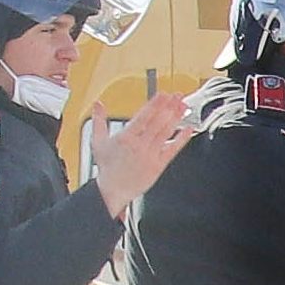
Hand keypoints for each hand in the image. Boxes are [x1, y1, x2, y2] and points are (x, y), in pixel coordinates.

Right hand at [98, 85, 191, 217]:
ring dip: (176, 118)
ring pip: (166, 133)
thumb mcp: (97, 141)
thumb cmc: (106, 167)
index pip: (144, 116)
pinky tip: (188, 129)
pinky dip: (181, 139)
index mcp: (125, 137)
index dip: (155, 104)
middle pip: (158, 122)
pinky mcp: (159, 164)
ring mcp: (151, 155)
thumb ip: (98, 120)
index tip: (163, 94)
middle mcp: (140, 145)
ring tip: (183, 106)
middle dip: (169, 107)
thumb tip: (98, 104)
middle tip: (177, 96)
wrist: (113, 189)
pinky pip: (172, 149)